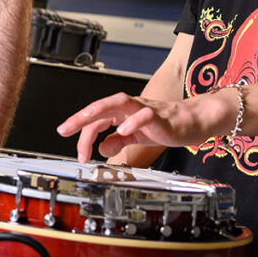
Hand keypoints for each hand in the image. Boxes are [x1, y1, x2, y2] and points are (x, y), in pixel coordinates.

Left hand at [57, 91, 226, 162]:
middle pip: (101, 106)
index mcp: (122, 113)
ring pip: (119, 102)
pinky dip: (133, 122)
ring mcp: (144, 109)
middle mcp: (130, 107)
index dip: (84, 135)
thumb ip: (117, 141)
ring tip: (85, 121)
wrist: (192, 123)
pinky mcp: (160, 116)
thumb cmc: (164, 126)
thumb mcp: (135, 137)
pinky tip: (124, 131)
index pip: (97, 120)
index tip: (78, 154)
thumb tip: (100, 148)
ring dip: (100, 110)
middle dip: (81, 116)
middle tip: (65, 129)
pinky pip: (145, 115)